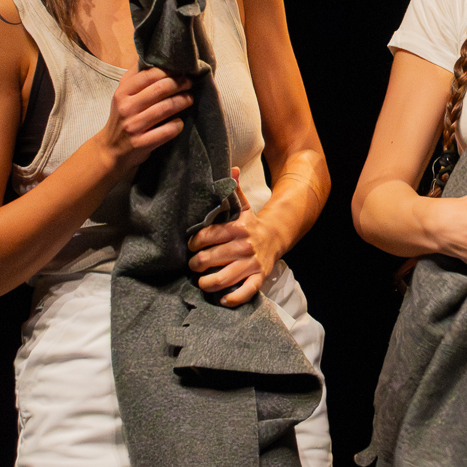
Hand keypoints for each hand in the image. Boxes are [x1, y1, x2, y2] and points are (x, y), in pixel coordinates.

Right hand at [101, 65, 193, 168]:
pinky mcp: (141, 143)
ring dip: (182, 101)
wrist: (110, 149)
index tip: (181, 70)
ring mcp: (133, 126)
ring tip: (190, 98)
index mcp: (122, 93)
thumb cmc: (121, 117)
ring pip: (165, 109)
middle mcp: (126, 108)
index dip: (168, 71)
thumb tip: (149, 54)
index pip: (148, 75)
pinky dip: (177, 125)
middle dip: (180, 84)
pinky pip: (166, 131)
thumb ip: (134, 76)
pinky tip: (180, 122)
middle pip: (159, 89)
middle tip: (190, 82)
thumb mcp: (121, 95)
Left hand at [189, 168, 276, 307]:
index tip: (190, 246)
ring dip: (207, 283)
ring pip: (222, 279)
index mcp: (237, 228)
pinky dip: (232, 299)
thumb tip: (231, 167)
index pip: (207, 236)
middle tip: (193, 265)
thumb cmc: (251, 225)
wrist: (275, 238)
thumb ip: (233, 190)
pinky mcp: (258, 278)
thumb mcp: (243, 207)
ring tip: (202, 282)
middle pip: (209, 259)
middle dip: (195, 264)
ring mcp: (251, 264)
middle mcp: (243, 247)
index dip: (194, 242)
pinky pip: (245, 293)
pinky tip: (222, 299)